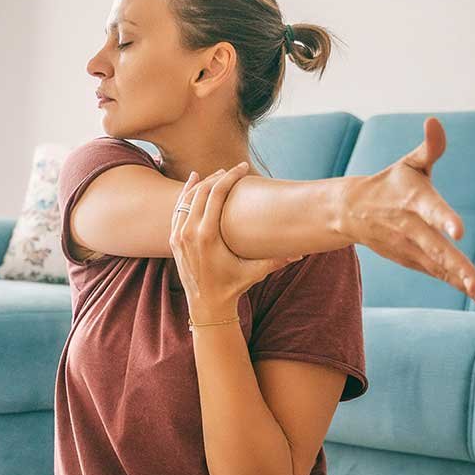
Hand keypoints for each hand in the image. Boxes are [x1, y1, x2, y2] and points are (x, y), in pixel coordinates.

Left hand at [170, 162, 301, 315]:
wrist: (206, 306)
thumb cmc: (232, 287)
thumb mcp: (255, 273)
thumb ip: (276, 260)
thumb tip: (301, 252)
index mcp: (207, 236)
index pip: (216, 194)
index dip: (230, 177)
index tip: (242, 168)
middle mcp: (189, 233)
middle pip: (202, 191)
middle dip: (218, 177)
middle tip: (233, 171)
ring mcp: (178, 236)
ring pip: (187, 198)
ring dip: (203, 183)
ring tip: (218, 174)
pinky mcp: (174, 239)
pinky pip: (178, 209)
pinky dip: (186, 193)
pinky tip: (194, 181)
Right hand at [337, 116, 474, 305]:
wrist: (353, 211)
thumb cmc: (391, 183)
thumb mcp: (409, 163)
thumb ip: (429, 147)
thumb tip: (434, 121)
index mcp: (413, 200)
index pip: (430, 209)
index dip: (444, 219)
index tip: (458, 231)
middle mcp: (410, 227)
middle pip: (435, 248)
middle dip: (456, 264)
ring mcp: (410, 247)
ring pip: (437, 266)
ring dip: (459, 280)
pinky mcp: (411, 259)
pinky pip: (436, 273)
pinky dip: (455, 283)